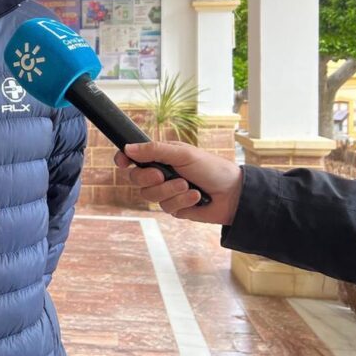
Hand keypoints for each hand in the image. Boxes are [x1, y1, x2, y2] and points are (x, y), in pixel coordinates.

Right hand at [114, 141, 242, 225]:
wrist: (233, 194)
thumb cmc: (211, 168)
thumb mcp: (182, 154)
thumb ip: (154, 150)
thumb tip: (128, 148)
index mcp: (161, 157)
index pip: (133, 158)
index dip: (124, 159)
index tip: (122, 162)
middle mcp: (160, 174)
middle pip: (135, 179)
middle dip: (149, 178)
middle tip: (162, 174)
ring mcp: (166, 192)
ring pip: (149, 196)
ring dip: (169, 191)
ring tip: (187, 186)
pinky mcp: (174, 207)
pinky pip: (166, 207)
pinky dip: (181, 201)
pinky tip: (195, 197)